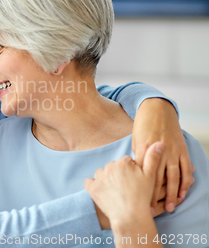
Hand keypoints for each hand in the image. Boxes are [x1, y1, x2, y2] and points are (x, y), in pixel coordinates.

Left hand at [85, 142, 164, 246]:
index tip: (134, 181)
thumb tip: (158, 142)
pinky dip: (94, 186)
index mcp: (123, 162)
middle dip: (118, 175)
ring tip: (115, 191)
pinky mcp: (91, 187)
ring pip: (102, 174)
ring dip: (106, 179)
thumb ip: (152, 158)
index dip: (131, 171)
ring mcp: (99, 177)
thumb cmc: (142, 197)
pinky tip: (102, 191)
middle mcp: (110, 166)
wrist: (130, 216)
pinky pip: (89, 182)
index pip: (126, 162)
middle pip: (113, 167)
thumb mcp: (151, 177)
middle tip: (125, 188)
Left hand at [132, 98, 193, 212]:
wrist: (157, 109)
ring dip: (172, 194)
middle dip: (155, 196)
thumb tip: (134, 173)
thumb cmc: (142, 126)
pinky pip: (185, 169)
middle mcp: (158, 151)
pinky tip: (182, 194)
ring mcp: (172, 151)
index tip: (136, 202)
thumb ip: (137, 157)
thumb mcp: (135, 141)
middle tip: (152, 211)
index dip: (139, 189)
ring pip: (173, 177)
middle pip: (156, 178)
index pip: (141, 174)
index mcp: (143, 149)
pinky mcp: (182, 150)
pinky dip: (185, 182)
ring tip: (171, 208)